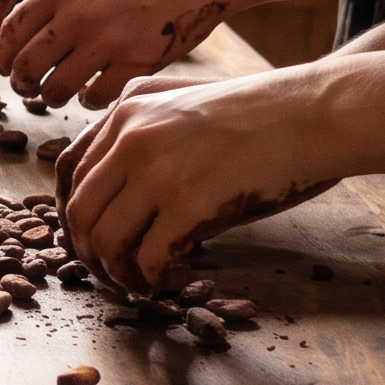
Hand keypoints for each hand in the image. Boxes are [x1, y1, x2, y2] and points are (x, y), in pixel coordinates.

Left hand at [0, 0, 235, 106]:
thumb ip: (54, 0)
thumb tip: (23, 38)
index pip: (10, 33)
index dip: (4, 56)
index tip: (8, 66)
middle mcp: (77, 15)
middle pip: (25, 66)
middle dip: (21, 82)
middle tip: (28, 86)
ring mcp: (107, 42)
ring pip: (55, 89)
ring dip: (52, 95)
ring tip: (58, 92)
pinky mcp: (137, 63)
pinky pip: (94, 97)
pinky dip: (88, 100)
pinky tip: (92, 92)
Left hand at [55, 70, 340, 293]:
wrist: (316, 112)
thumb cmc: (263, 113)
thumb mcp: (185, 100)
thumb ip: (144, 128)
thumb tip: (120, 183)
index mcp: (125, 111)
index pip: (68, 171)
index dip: (71, 215)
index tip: (88, 240)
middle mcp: (130, 137)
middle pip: (79, 211)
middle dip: (89, 254)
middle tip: (112, 275)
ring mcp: (156, 169)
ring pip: (105, 239)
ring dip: (118, 273)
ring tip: (142, 283)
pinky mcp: (189, 202)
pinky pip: (148, 257)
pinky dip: (154, 279)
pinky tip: (174, 281)